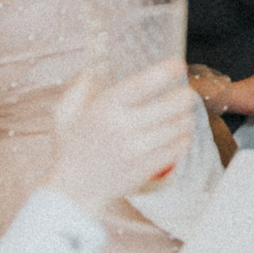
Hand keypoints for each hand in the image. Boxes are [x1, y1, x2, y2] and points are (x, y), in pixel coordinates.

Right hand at [41, 60, 199, 215]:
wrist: (74, 189)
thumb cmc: (72, 146)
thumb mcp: (66, 111)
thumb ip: (82, 86)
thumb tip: (100, 63)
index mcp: (105, 108)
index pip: (143, 84)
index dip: (165, 72)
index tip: (177, 66)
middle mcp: (123, 127)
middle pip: (171, 106)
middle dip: (186, 97)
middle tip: (187, 94)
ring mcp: (137, 150)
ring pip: (178, 127)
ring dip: (187, 117)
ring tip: (185, 114)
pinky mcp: (147, 168)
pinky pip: (178, 149)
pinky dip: (185, 139)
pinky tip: (181, 134)